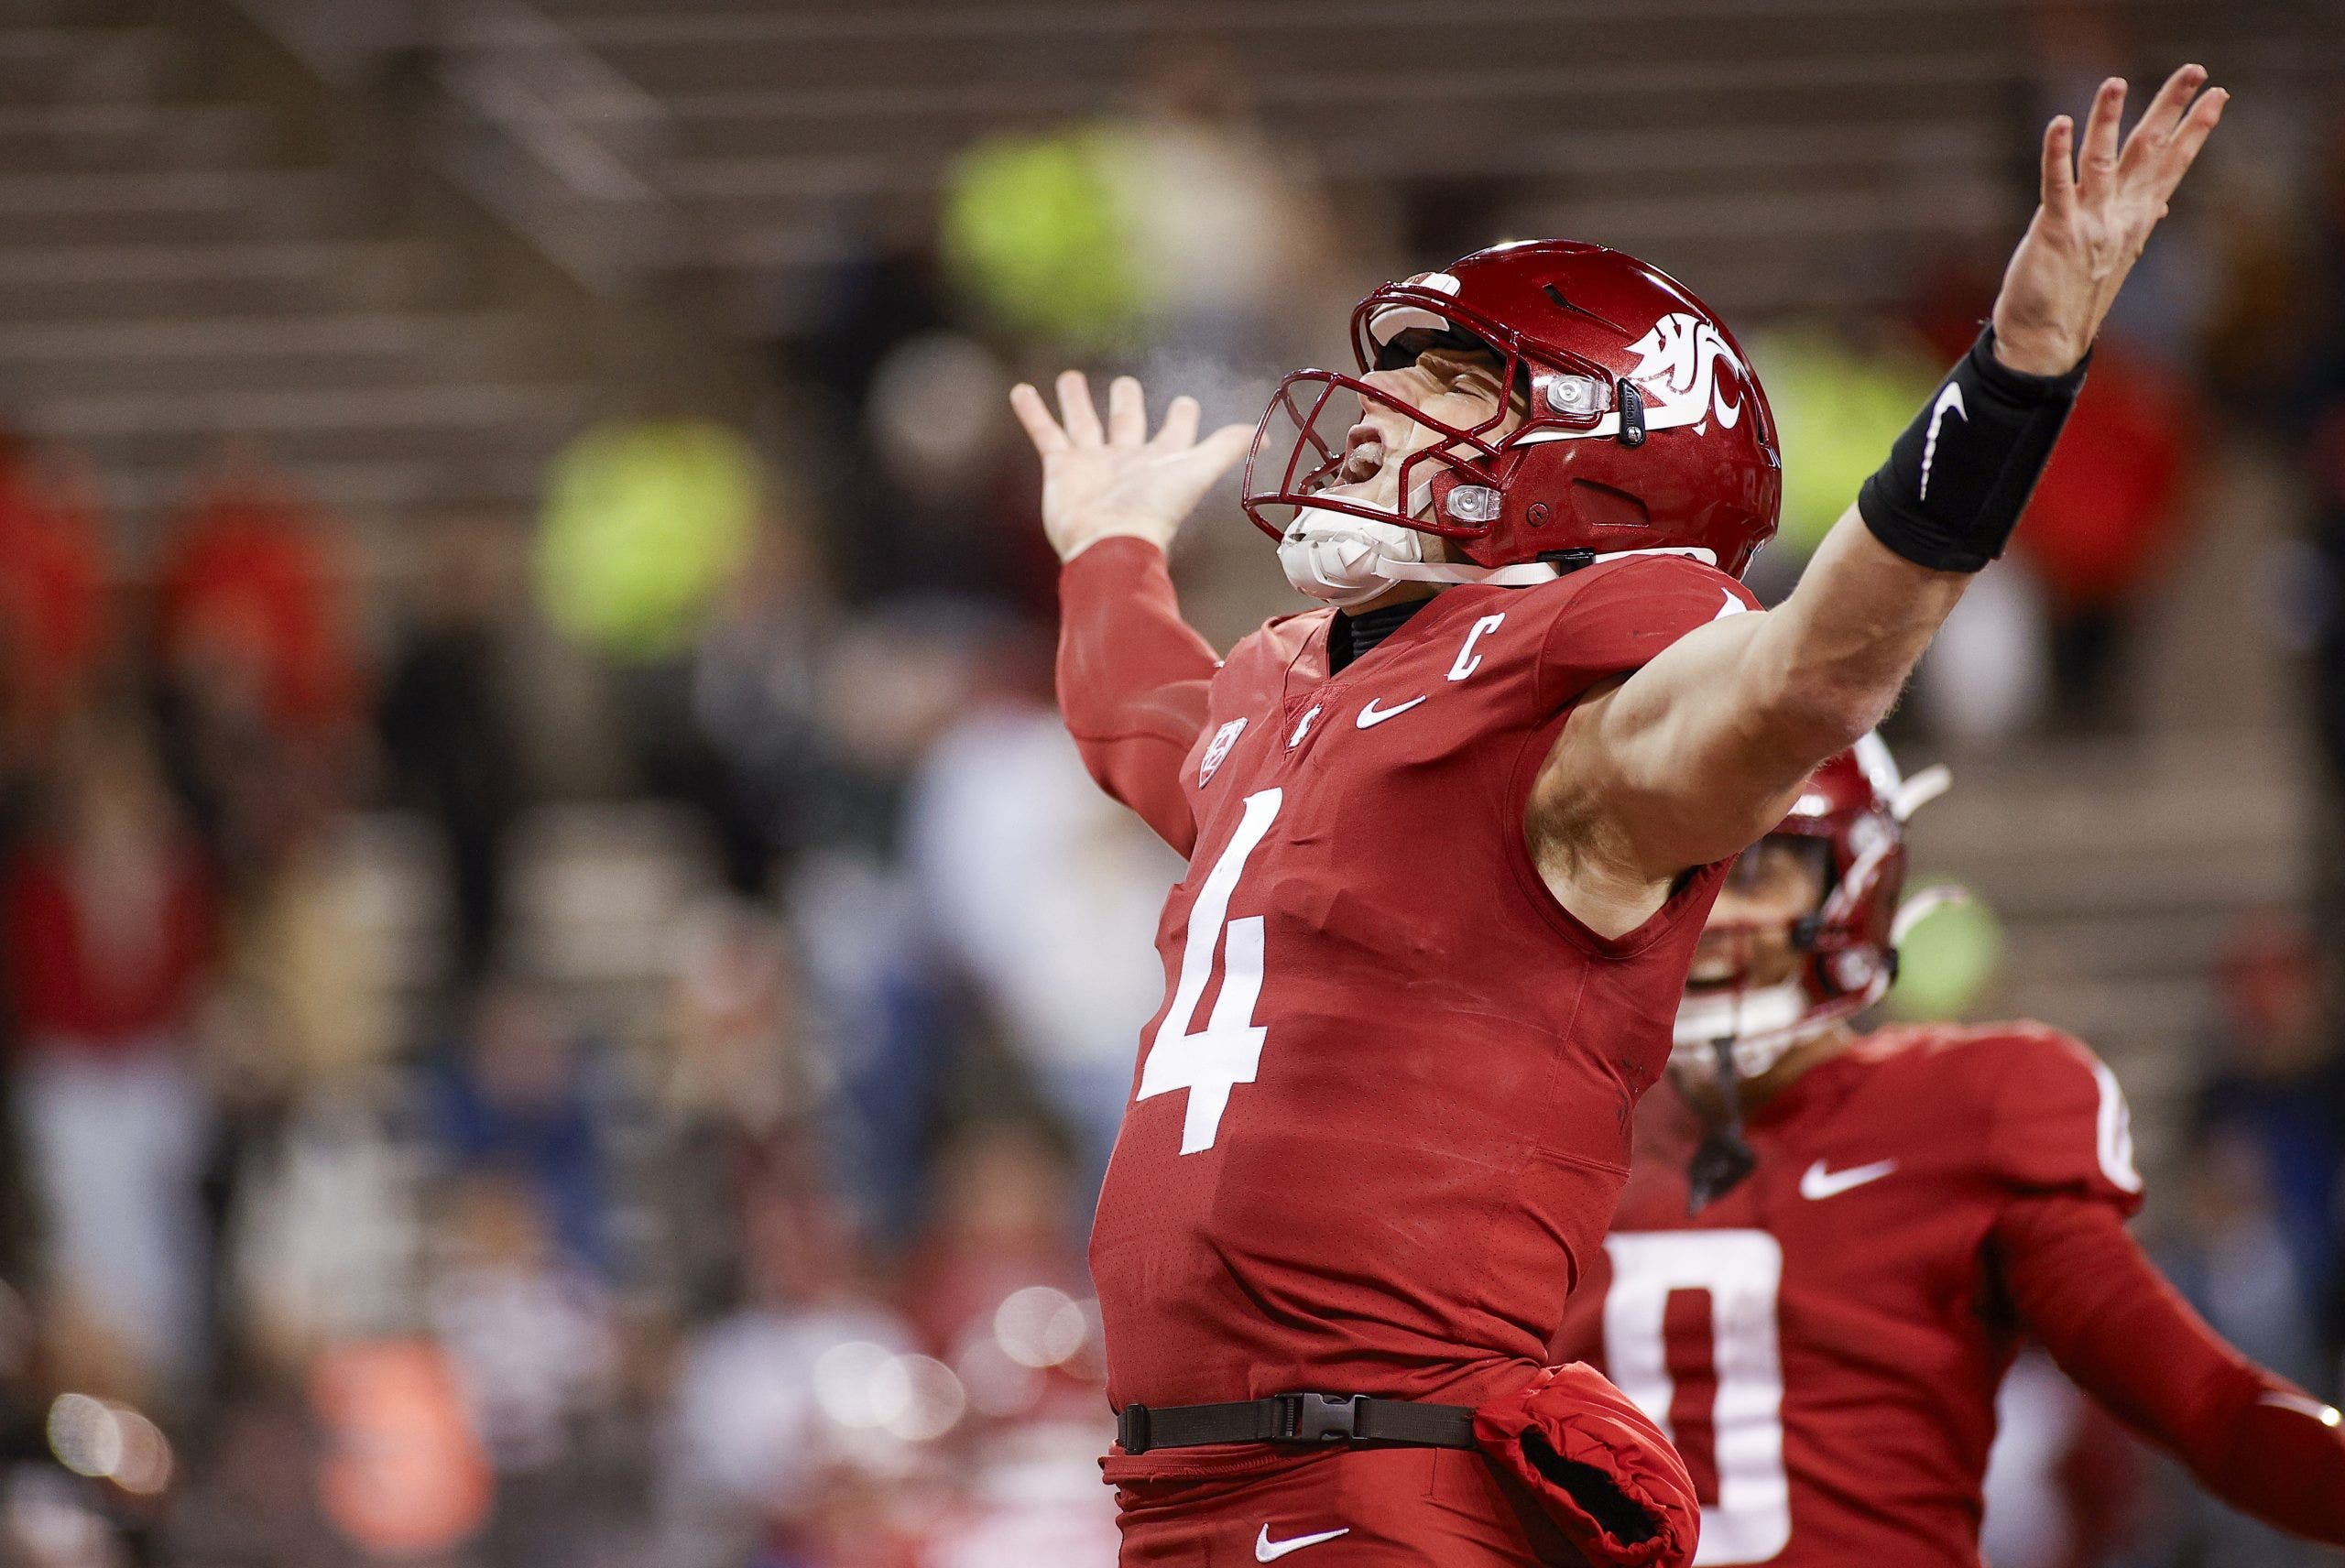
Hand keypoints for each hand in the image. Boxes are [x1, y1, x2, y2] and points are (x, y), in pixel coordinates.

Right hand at [1010, 371, 1253, 562]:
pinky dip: (1032, 412)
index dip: (1182, 416)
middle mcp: (1127, 460)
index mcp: (1162, 460)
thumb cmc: (1154, 510)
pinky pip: (1045, 432)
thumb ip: (1228, 448)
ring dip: (1076, 401)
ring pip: (1083, 422)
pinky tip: (1021, 391)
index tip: (1185, 401)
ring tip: (1068, 377)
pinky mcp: (1061, 468)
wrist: (1108, 543)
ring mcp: (1092, 463)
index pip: (1175, 431)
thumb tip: (1266, 434)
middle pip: (1127, 422)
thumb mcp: (1196, 471)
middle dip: (1127, 403)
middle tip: (1126, 385)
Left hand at [1991, 65, 2226, 375]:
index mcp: (2136, 220)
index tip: (2218, 95)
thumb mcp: (2114, 256)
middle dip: (2173, 109)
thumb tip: (2160, 207)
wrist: (2047, 341)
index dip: (2195, 129)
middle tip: (2196, 70)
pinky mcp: (2054, 230)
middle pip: (2150, 152)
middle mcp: (2119, 216)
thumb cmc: (2074, 295)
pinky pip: (2057, 184)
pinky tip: (2061, 122)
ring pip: (2102, 159)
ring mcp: (2089, 222)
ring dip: (2109, 118)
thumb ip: (2135, 224)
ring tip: (2115, 82)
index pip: (2173, 165)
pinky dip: (2058, 152)